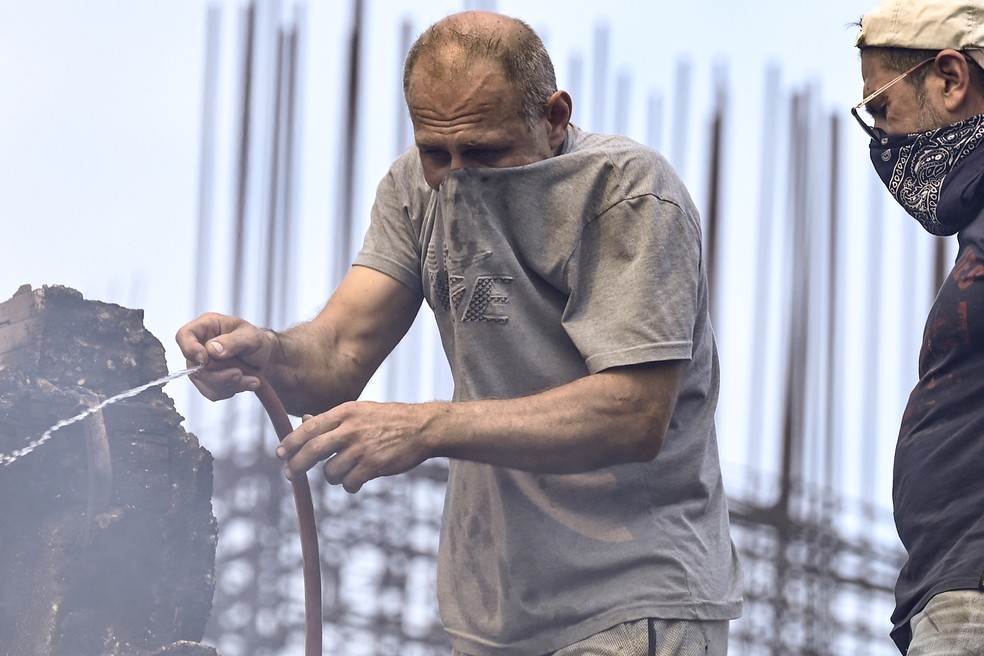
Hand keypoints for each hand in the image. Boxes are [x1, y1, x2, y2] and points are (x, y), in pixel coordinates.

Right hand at [175, 312, 275, 400]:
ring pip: (205, 383)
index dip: (189, 348)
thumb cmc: (254, 339)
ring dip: (230, 384)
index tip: (204, 358)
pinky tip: (247, 382)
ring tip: (251, 379)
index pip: (183, 335)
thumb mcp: (251, 336)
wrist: (263, 355)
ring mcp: (200, 366)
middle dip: (219, 374)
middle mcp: (198, 346)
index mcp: (205, 326)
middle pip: (194, 366)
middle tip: (239, 373)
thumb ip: (233, 341)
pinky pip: (213, 393)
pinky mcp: (207, 382)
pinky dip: (232, 390)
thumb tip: (212, 349)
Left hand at [277, 401, 437, 492]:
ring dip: (332, 476)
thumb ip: (332, 419)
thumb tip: (303, 421)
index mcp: (346, 412)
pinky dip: (349, 485)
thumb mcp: (360, 410)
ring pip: (331, 471)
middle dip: (297, 464)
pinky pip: (349, 483)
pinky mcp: (374, 465)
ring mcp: (363, 448)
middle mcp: (352, 429)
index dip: (291, 441)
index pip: (310, 427)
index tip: (280, 453)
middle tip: (291, 473)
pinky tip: (357, 480)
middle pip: (313, 450)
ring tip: (342, 472)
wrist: (422, 427)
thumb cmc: (388, 419)